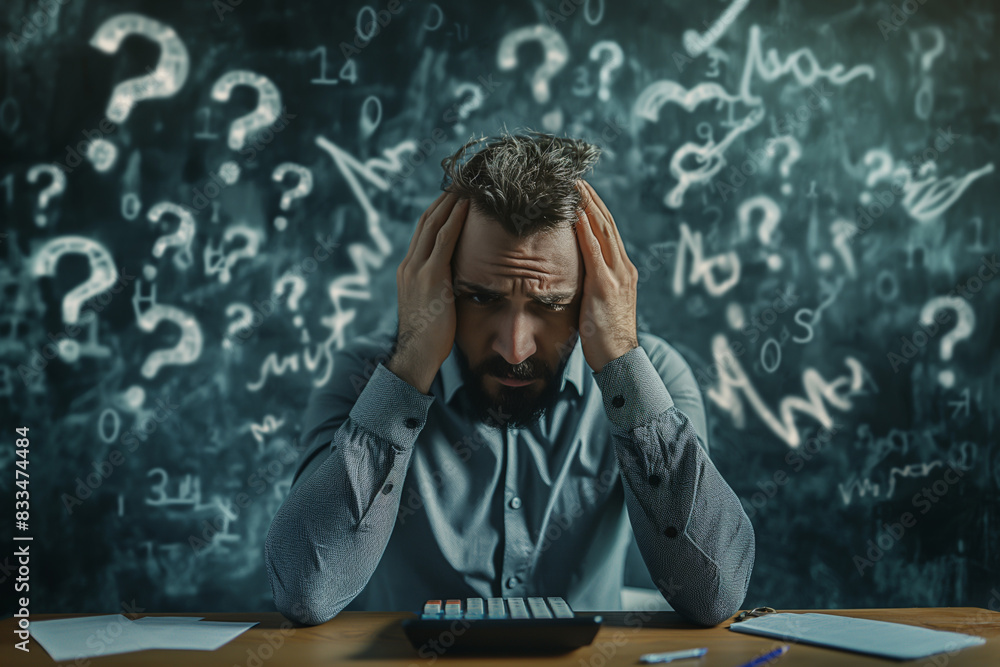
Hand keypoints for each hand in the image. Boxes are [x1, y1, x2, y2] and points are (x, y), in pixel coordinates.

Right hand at [389, 191, 468, 392]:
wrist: (418, 354)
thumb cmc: (431, 335)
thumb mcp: (432, 304)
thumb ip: (440, 286)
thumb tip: (458, 279)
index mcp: (408, 270)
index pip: (422, 231)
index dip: (437, 210)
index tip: (452, 195)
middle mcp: (409, 265)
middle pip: (426, 221)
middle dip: (443, 199)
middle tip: (460, 180)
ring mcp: (417, 269)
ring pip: (433, 225)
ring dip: (450, 202)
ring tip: (466, 185)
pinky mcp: (430, 277)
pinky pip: (444, 241)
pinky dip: (455, 220)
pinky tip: (467, 207)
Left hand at [574, 179, 638, 372]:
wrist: (619, 359)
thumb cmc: (605, 336)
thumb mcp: (599, 302)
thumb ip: (592, 283)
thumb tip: (575, 272)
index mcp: (623, 271)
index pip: (608, 232)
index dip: (596, 209)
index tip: (582, 191)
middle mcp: (623, 268)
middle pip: (607, 225)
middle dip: (592, 200)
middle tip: (577, 179)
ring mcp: (616, 276)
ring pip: (603, 232)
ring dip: (589, 207)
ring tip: (575, 188)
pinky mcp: (605, 287)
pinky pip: (594, 253)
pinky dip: (586, 232)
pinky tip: (577, 216)